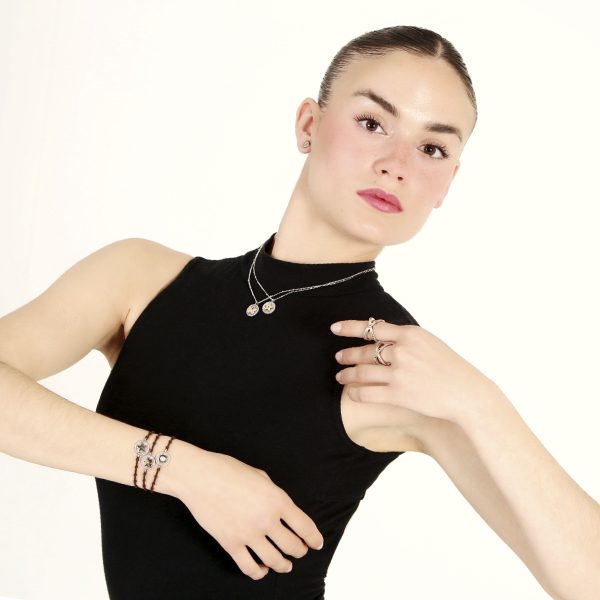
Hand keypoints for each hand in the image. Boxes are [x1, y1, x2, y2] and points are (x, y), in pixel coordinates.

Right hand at [170, 445, 324, 579]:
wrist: (199, 476)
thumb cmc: (228, 470)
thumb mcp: (261, 476)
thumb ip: (275, 495)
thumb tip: (282, 511)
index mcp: (278, 499)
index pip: (305, 527)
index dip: (315, 539)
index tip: (317, 544)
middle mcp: (267, 519)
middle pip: (294, 547)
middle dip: (300, 551)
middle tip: (300, 551)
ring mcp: (248, 534)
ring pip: (275, 561)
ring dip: (283, 565)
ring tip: (285, 565)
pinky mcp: (231, 544)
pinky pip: (250, 568)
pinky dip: (260, 572)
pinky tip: (262, 568)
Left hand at [331, 319, 496, 424]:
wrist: (467, 393)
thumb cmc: (449, 367)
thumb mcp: (429, 342)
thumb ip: (405, 338)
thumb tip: (379, 334)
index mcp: (410, 334)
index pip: (372, 327)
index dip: (350, 327)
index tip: (334, 328)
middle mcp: (403, 351)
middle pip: (365, 351)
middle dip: (348, 355)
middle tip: (338, 356)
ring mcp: (399, 373)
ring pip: (363, 372)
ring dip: (348, 374)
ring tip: (340, 375)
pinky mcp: (399, 394)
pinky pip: (367, 392)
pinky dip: (355, 392)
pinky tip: (350, 392)